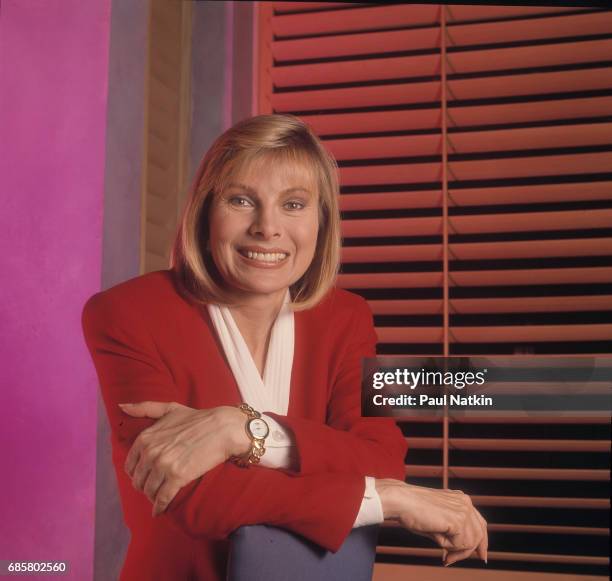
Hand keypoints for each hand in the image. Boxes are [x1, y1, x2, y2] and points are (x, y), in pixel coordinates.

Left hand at [120, 401, 249, 515]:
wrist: (222, 428)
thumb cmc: (197, 418)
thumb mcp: (169, 409)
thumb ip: (144, 408)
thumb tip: (121, 407)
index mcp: (146, 438)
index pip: (130, 465)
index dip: (137, 473)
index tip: (146, 475)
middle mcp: (151, 452)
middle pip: (139, 480)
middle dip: (145, 486)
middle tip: (155, 487)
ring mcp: (163, 466)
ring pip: (149, 491)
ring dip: (153, 497)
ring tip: (159, 497)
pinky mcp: (177, 477)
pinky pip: (162, 498)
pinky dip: (159, 507)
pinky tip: (159, 511)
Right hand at [376, 479, 487, 566]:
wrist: (401, 501)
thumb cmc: (413, 510)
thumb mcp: (438, 519)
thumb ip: (452, 529)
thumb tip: (459, 549)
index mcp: (461, 499)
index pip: (480, 523)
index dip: (481, 542)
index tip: (480, 556)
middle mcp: (465, 502)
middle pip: (479, 534)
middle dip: (468, 552)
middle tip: (450, 560)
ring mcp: (463, 510)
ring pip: (471, 542)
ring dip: (457, 553)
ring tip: (444, 556)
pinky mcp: (458, 521)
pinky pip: (461, 544)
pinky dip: (450, 548)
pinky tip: (439, 543)